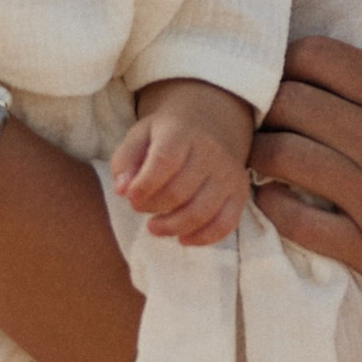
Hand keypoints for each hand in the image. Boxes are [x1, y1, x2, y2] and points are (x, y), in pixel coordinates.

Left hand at [110, 115, 249, 246]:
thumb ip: (125, 161)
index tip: (130, 196)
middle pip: (180, 192)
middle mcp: (210, 151)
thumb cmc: (167, 135)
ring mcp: (228, 173)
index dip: (144, 186)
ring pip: (201, 212)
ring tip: (155, 227)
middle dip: (153, 207)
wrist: (212, 123)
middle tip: (139, 208)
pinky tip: (183, 237)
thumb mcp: (140, 135)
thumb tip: (122, 190)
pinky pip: (225, 223)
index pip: (165, 161)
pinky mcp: (239, 192)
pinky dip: (202, 238)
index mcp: (182, 132)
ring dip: (172, 227)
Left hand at [250, 0, 361, 305]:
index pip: (317, 58)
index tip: (294, 72)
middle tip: (269, 107)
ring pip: (282, 158)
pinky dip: (271, 203)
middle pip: (290, 103)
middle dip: (270, 101)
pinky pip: (295, 220)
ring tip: (263, 145)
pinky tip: (272, 192)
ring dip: (261, 149)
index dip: (292, 59)